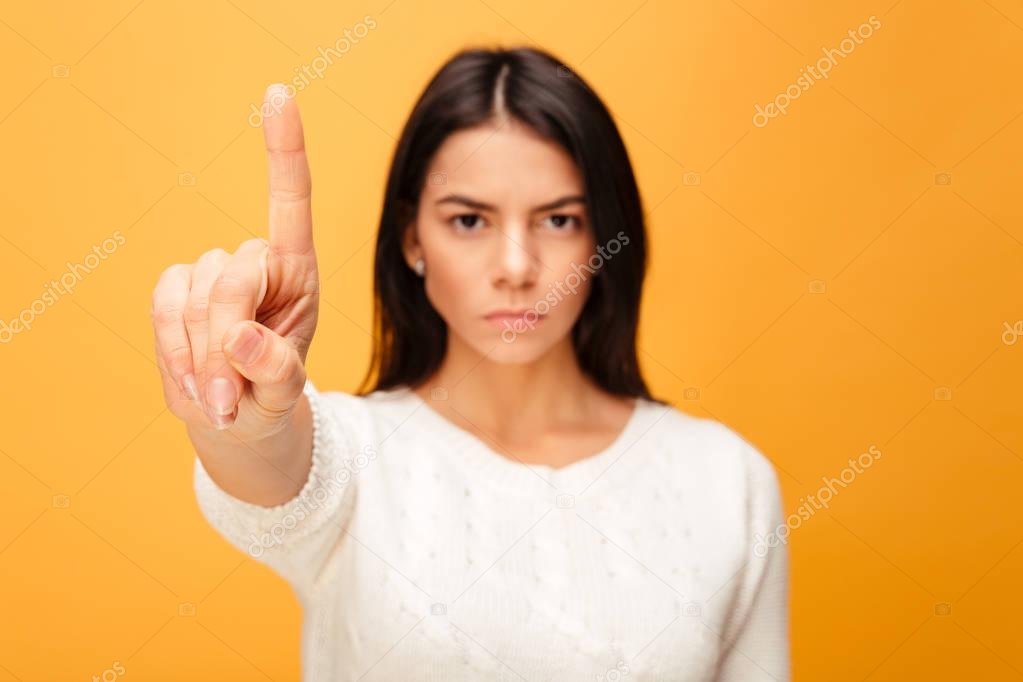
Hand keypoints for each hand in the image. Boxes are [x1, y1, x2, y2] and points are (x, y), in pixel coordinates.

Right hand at [151, 84, 318, 438]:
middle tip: (228, 399)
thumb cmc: (270, 395)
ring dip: (199, 356)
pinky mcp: (175, 286)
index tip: (279, 93)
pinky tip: (192, 379)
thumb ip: (275, 370)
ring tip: (219, 394)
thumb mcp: (285, 392)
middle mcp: (256, 261)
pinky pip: (163, 306)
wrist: (236, 415)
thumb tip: (241, 339)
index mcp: (298, 271)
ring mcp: (211, 272)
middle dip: (224, 343)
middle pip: (231, 280)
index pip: (291, 202)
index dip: (284, 150)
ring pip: (192, 298)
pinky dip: (173, 350)